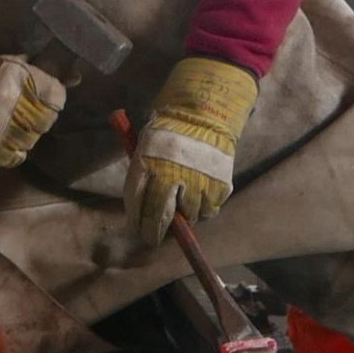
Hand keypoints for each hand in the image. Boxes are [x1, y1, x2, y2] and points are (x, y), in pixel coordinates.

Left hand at [125, 56, 258, 243]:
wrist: (203, 113)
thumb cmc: (169, 131)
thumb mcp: (146, 147)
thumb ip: (143, 175)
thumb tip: (141, 208)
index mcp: (148, 166)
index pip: (137, 204)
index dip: (137, 221)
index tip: (137, 229)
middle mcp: (170, 178)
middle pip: (159, 216)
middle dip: (153, 232)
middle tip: (152, 239)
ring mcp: (196, 184)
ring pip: (188, 216)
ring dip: (184, 217)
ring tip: (183, 210)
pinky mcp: (217, 186)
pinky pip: (209, 210)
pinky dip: (204, 209)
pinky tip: (200, 200)